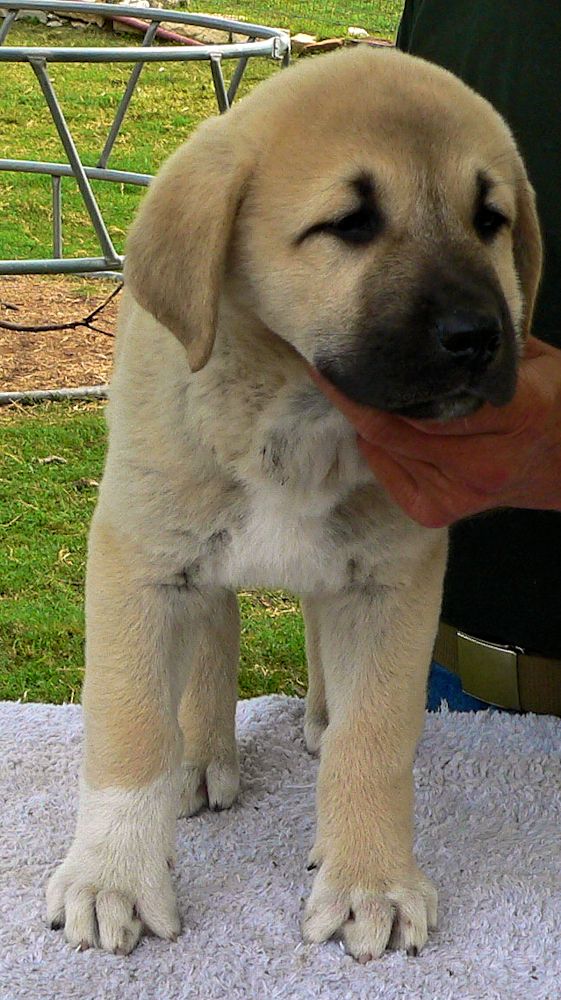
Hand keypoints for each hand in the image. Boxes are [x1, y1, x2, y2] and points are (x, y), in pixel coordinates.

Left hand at [310, 336, 560, 527]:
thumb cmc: (552, 401)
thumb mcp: (529, 360)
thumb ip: (477, 348)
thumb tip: (416, 323)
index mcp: (518, 411)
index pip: (427, 396)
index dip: (374, 378)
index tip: (340, 352)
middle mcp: (485, 460)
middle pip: (394, 427)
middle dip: (357, 397)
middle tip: (333, 367)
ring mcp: (462, 492)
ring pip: (386, 449)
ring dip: (365, 421)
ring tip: (354, 391)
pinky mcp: (440, 512)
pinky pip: (387, 474)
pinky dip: (377, 448)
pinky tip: (378, 429)